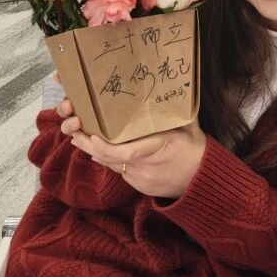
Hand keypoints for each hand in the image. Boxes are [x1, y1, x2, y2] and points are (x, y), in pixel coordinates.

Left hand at [57, 94, 206, 198]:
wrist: (202, 180)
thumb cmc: (196, 150)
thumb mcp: (189, 128)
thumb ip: (177, 112)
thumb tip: (175, 89)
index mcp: (157, 148)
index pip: (126, 153)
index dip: (106, 147)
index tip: (92, 137)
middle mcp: (146, 166)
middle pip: (111, 159)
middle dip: (90, 146)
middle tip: (74, 134)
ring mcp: (141, 179)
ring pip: (113, 165)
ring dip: (97, 153)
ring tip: (81, 140)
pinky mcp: (140, 187)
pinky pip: (121, 172)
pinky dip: (110, 161)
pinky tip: (100, 153)